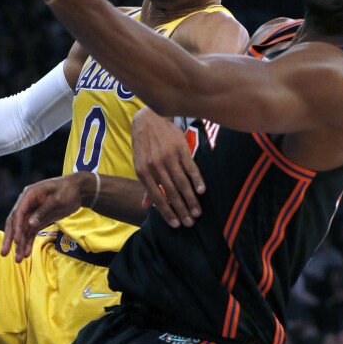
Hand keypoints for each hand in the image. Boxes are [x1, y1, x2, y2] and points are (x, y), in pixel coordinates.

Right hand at [1, 174, 88, 262]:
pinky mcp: (38, 219)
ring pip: (22, 230)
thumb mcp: (57, 200)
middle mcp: (27, 204)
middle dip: (10, 238)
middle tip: (4, 253)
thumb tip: (30, 224)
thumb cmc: (68, 191)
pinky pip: (30, 232)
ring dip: (20, 244)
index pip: (18, 212)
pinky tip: (26, 253)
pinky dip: (28, 242)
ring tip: (18, 260)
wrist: (78, 190)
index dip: (16, 227)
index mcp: (29, 195)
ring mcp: (32, 212)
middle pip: (15, 222)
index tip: (16, 241)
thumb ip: (43, 211)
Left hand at [132, 108, 204, 227]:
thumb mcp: (140, 164)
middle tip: (190, 223)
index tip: (176, 224)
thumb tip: (146, 207)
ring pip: (182, 183)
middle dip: (181, 210)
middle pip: (171, 193)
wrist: (150, 119)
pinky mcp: (181, 149)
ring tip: (197, 212)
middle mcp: (156, 166)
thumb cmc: (145, 145)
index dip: (167, 212)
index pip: (157, 197)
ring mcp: (169, 158)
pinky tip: (202, 191)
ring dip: (191, 200)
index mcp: (143, 172)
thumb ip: (146, 186)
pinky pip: (191, 168)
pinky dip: (197, 180)